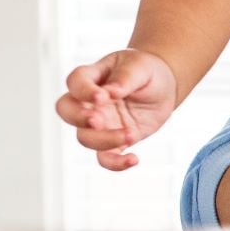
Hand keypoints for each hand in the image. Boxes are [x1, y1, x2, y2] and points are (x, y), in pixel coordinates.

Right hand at [54, 49, 178, 170]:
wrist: (163, 88)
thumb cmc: (146, 71)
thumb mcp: (140, 67)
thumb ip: (125, 77)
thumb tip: (111, 92)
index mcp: (92, 77)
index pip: (76, 82)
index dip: (84, 91)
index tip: (103, 96)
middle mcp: (89, 102)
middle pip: (66, 111)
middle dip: (78, 118)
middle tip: (98, 121)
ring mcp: (99, 123)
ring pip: (84, 138)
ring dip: (104, 140)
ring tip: (131, 135)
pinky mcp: (113, 141)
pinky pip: (105, 158)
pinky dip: (115, 163)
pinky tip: (134, 159)